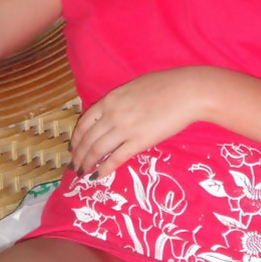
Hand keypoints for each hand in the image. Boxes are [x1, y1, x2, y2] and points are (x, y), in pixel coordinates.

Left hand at [69, 68, 205, 177]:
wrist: (187, 91)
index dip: (76, 138)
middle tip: (75, 166)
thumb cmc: (166, 85)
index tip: (73, 148)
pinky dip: (105, 169)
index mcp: (111, 99)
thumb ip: (120, 101)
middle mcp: (112, 114)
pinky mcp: (139, 141)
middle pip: (88, 139)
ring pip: (97, 150)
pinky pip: (116, 158)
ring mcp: (125, 128)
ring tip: (83, 173)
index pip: (84, 122)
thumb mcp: (134, 87)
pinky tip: (99, 176)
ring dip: (88, 164)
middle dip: (78, 155)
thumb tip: (113, 113)